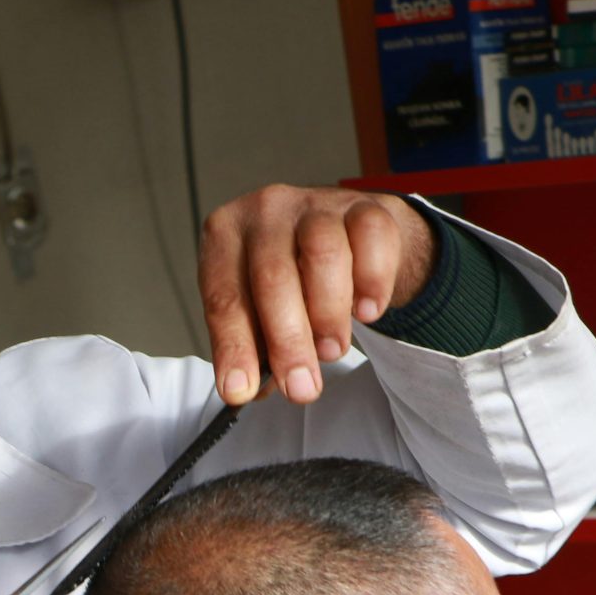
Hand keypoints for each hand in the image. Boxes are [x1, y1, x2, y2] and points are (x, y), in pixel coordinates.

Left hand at [198, 186, 435, 407]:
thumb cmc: (291, 276)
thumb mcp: (259, 309)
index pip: (223, 297)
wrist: (344, 233)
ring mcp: (316, 204)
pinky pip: (371, 240)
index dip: (233, 348)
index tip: (240, 390)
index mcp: (225, 237)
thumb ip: (254, 348)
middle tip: (302, 388)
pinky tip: (366, 312)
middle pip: (274, 276)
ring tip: (332, 349)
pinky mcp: (363, 206)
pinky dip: (372, 283)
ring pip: (323, 253)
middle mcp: (265, 211)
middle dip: (288, 342)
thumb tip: (250, 390)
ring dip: (329, 314)